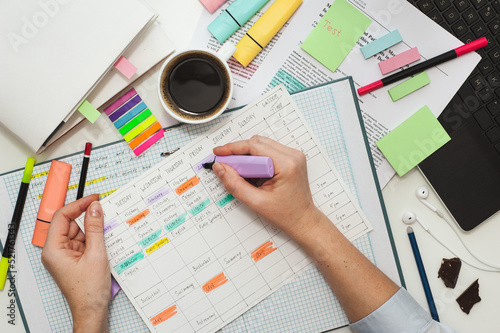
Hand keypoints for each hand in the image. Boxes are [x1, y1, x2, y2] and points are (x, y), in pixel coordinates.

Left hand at [41, 194, 109, 331]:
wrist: (92, 310)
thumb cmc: (88, 290)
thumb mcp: (96, 254)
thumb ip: (96, 228)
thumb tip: (95, 208)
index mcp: (53, 249)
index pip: (62, 217)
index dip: (78, 205)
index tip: (93, 199)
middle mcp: (56, 251)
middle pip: (71, 223)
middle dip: (88, 219)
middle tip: (104, 213)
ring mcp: (66, 255)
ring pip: (79, 232)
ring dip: (93, 230)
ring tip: (107, 234)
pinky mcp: (75, 259)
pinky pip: (84, 241)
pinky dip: (95, 239)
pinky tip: (105, 243)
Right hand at [212, 135, 322, 240]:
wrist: (303, 221)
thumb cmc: (286, 215)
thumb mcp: (256, 202)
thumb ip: (235, 184)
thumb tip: (220, 168)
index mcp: (286, 164)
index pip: (254, 146)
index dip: (233, 148)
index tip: (219, 152)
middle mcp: (292, 156)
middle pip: (257, 143)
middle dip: (239, 152)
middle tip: (225, 164)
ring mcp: (293, 156)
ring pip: (262, 145)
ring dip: (247, 155)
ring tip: (238, 171)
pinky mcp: (291, 159)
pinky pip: (268, 151)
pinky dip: (256, 159)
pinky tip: (250, 172)